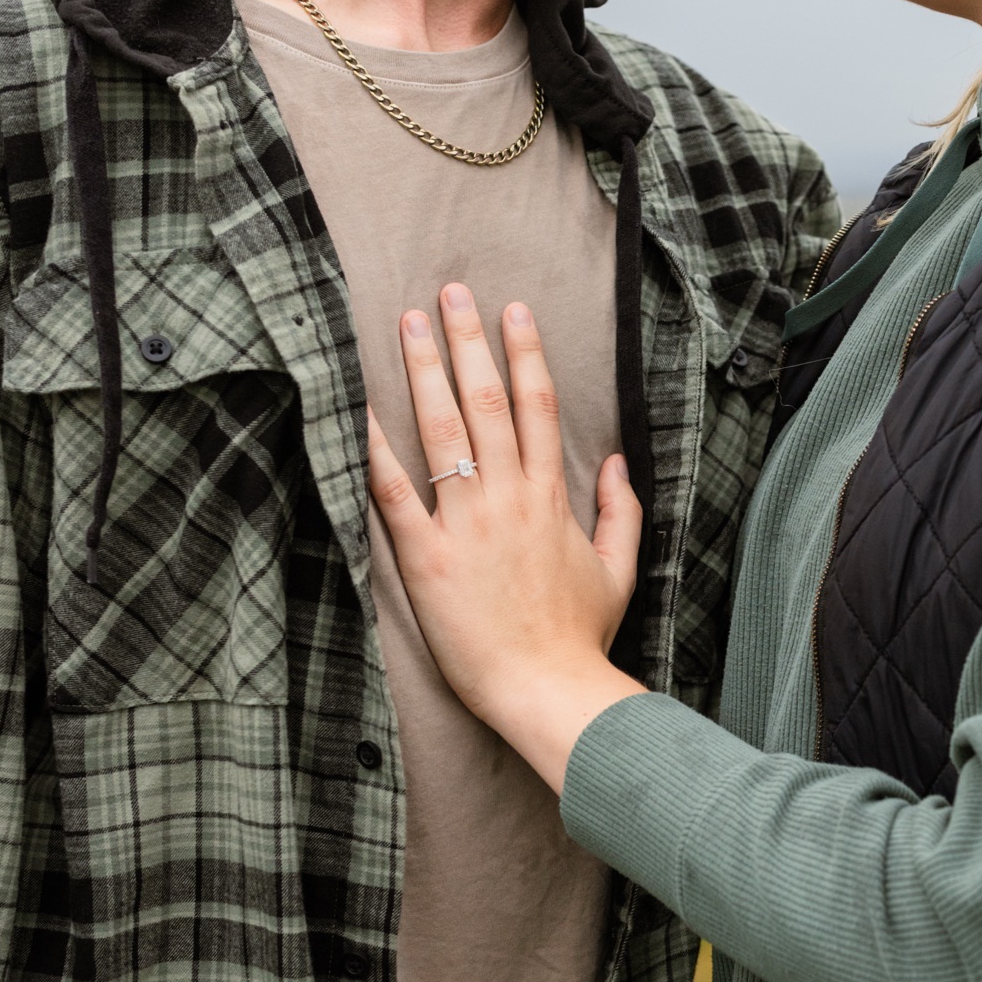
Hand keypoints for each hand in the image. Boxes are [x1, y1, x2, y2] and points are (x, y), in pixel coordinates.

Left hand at [367, 286, 647, 790]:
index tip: (513, 309)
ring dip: (424, 373)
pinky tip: (361, 409)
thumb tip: (619, 462)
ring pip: (442, 433)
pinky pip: (395, 493)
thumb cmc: (578, 637)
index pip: (538, 406)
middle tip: (449, 292)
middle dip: (467, 341)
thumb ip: (621, 510)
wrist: (545, 689)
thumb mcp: (618, 569)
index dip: (524, 352)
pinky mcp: (425, 559)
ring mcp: (465, 526)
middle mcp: (509, 499)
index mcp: (551, 498)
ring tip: (407, 325)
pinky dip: (376, 450)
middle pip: (486, 403)